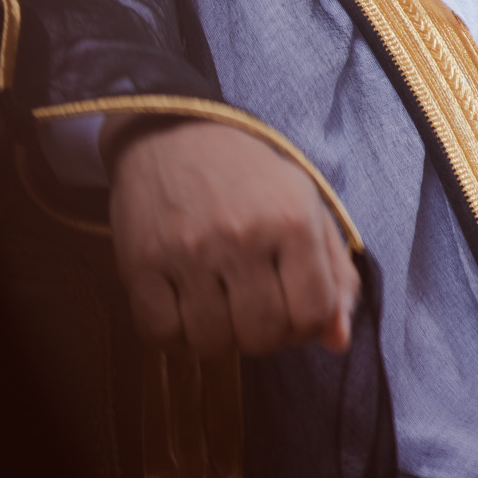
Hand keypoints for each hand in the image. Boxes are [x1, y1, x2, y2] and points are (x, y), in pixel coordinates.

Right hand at [106, 117, 357, 358]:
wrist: (173, 133)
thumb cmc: (249, 178)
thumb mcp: (306, 207)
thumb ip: (334, 274)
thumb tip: (337, 342)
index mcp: (292, 219)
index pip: (313, 314)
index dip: (307, 324)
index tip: (292, 306)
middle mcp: (242, 235)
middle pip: (263, 336)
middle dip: (264, 333)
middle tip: (253, 305)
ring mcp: (188, 251)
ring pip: (213, 344)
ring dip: (220, 337)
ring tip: (219, 306)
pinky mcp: (140, 263)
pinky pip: (162, 336)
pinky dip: (176, 336)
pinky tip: (184, 309)